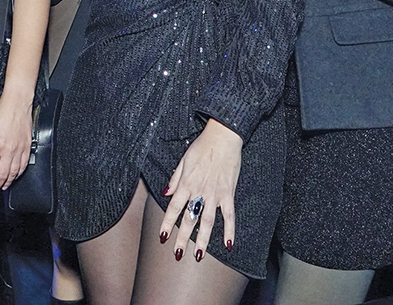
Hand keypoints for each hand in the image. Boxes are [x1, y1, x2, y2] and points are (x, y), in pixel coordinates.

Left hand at [0, 90, 32, 193]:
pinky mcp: (27, 147)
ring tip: (2, 186)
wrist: (17, 103)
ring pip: (14, 173)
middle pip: (2, 175)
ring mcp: (19, 150)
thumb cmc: (1, 113)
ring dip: (7, 182)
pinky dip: (18, 173)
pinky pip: (23, 165)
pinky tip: (15, 176)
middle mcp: (8, 151)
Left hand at [159, 118, 242, 260]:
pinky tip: (228, 245)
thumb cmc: (201, 146)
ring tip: (198, 255)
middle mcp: (199, 192)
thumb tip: (165, 192)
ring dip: (202, 240)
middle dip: (182, 238)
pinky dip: (229, 231)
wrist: (222, 137)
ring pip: (207, 222)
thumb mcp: (183, 160)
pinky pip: (229, 216)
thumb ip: (175, 178)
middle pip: (189, 219)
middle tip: (177, 254)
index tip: (162, 237)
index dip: (167, 224)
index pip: (173, 208)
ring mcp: (215, 195)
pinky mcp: (229, 194)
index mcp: (186, 183)